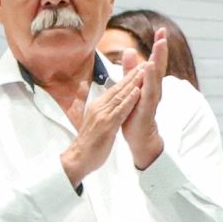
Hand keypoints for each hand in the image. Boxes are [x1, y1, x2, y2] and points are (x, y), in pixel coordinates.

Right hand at [60, 72, 143, 186]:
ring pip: (120, 96)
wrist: (78, 158)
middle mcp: (99, 107)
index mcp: (98, 106)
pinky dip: (129, 100)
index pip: (114, 88)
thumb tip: (108, 103)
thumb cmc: (89, 142)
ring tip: (144, 71)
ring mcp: (103, 115)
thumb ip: (103, 111)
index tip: (138, 67)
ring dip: (133, 83)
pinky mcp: (107, 126)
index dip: (127, 77)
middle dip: (132, 75)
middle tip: (144, 62)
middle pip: (118, 88)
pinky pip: (120, 110)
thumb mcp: (96, 122)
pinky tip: (137, 91)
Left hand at [120, 30, 169, 168]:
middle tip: (163, 33)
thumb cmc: (135, 113)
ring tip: (159, 46)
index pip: (154, 61)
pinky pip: (149, 93)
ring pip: (156, 77)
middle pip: (158, 66)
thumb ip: (130, 70)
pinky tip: (149, 69)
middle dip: (161, 50)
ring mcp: (151, 98)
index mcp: (150, 83)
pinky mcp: (147, 108)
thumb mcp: (131, 87)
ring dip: (157, 61)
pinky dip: (150, 80)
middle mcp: (154, 89)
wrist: (139, 138)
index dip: (158, 46)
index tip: (160, 30)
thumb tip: (129, 49)